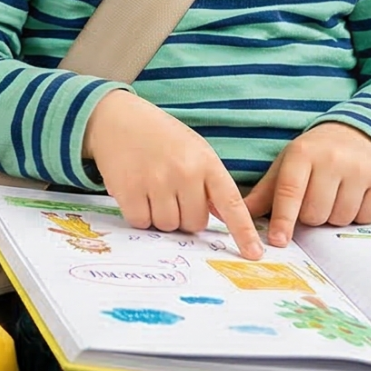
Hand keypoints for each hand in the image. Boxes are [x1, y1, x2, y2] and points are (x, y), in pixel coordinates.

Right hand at [82, 89, 260, 259]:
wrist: (117, 117)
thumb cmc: (160, 136)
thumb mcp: (193, 150)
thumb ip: (209, 182)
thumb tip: (222, 217)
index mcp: (206, 161)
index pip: (231, 203)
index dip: (243, 231)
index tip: (254, 253)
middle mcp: (184, 172)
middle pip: (194, 223)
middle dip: (184, 216)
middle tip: (172, 194)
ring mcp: (155, 181)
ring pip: (167, 225)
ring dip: (160, 216)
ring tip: (152, 190)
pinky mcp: (128, 190)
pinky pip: (141, 222)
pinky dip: (139, 214)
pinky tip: (136, 192)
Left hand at [247, 122, 370, 247]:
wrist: (360, 134)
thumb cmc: (316, 155)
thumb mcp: (287, 166)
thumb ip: (265, 193)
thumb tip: (237, 218)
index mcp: (303, 153)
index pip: (290, 192)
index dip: (283, 220)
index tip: (278, 241)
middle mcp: (332, 158)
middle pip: (315, 213)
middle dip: (311, 216)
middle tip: (315, 199)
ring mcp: (360, 169)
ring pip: (339, 218)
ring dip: (334, 216)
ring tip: (335, 195)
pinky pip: (365, 218)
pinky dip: (358, 215)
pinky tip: (355, 196)